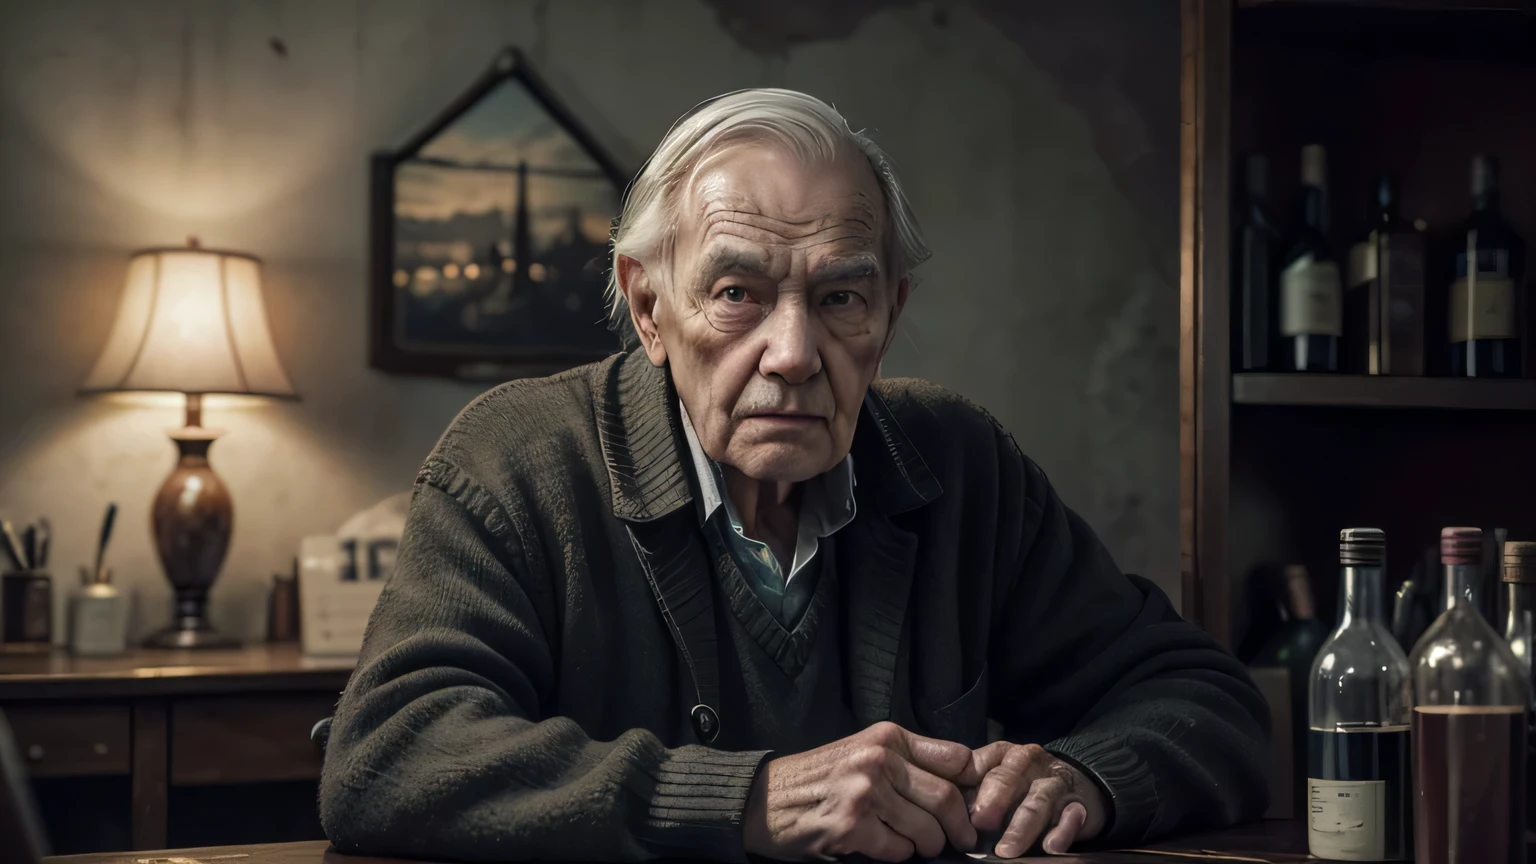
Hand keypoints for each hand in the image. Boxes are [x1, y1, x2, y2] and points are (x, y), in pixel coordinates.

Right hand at [742, 721, 978, 861]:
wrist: (763, 800)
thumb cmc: (818, 779)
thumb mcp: (862, 751)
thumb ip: (906, 762)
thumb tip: (963, 785)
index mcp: (886, 737)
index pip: (955, 758)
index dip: (974, 786)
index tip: (977, 806)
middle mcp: (878, 759)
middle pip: (946, 798)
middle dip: (959, 828)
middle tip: (962, 841)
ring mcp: (864, 792)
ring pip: (926, 830)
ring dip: (928, 846)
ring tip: (919, 847)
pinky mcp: (850, 826)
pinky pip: (898, 851)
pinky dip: (898, 856)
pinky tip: (883, 848)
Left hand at [961, 742, 1106, 857]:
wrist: (1078, 782)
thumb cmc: (1024, 784)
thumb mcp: (997, 778)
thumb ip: (973, 790)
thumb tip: (945, 814)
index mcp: (1004, 755)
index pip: (981, 766)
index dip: (968, 787)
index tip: (955, 809)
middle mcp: (1029, 764)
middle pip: (1007, 781)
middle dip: (993, 803)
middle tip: (980, 825)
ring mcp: (1055, 784)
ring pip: (1037, 803)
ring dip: (1021, 827)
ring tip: (1007, 850)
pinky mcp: (1078, 806)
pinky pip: (1071, 817)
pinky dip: (1062, 831)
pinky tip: (1051, 846)